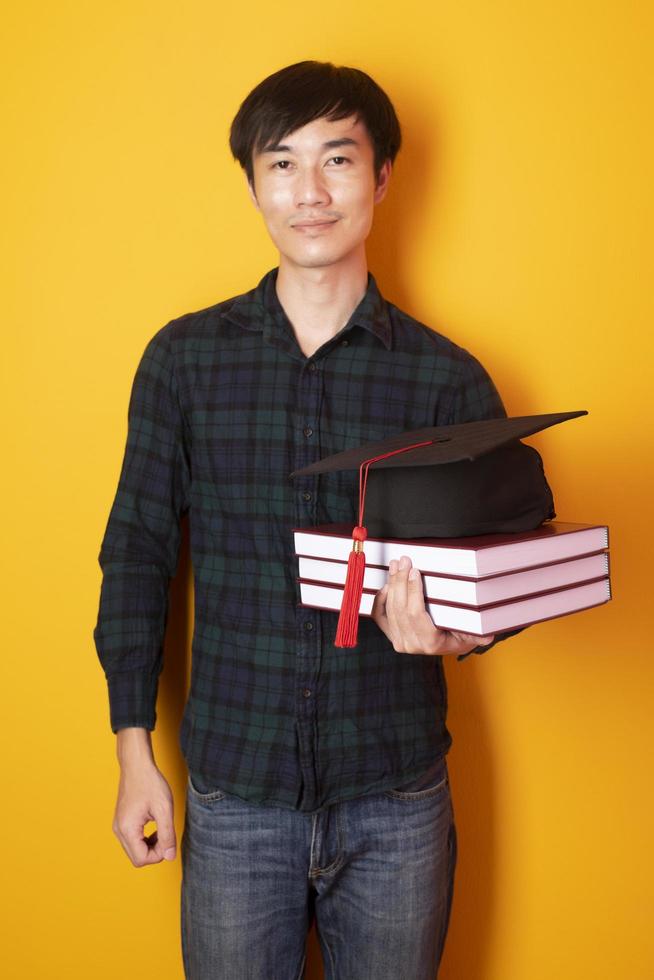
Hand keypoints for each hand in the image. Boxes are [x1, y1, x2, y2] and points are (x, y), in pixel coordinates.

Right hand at [112, 761, 176, 867]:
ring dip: (150, 845)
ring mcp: (118, 826)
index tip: (169, 838)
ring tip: (161, 828)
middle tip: (166, 833)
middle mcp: (119, 830)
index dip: (159, 854)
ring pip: (135, 850)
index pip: (142, 859)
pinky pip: (133, 840)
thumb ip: (167, 834)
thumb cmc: (150, 783)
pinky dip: (145, 839)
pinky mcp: (122, 821)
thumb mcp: (164, 808)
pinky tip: (154, 826)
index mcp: (127, 829)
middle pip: (137, 858)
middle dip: (155, 851)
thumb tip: (170, 857)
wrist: (137, 765)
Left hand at [370, 555, 494, 655]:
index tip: (415, 571)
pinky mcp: (392, 634)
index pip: (415, 614)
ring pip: (390, 609)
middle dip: (400, 581)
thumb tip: (487, 635)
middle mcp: (411, 645)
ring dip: (392, 584)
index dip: (413, 591)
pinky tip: (386, 584)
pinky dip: (380, 598)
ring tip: (396, 565)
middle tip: (404, 560)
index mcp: (430, 643)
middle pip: (400, 608)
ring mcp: (400, 640)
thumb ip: (480, 634)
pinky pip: (380, 616)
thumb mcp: (474, 634)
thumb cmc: (462, 635)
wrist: (449, 644)